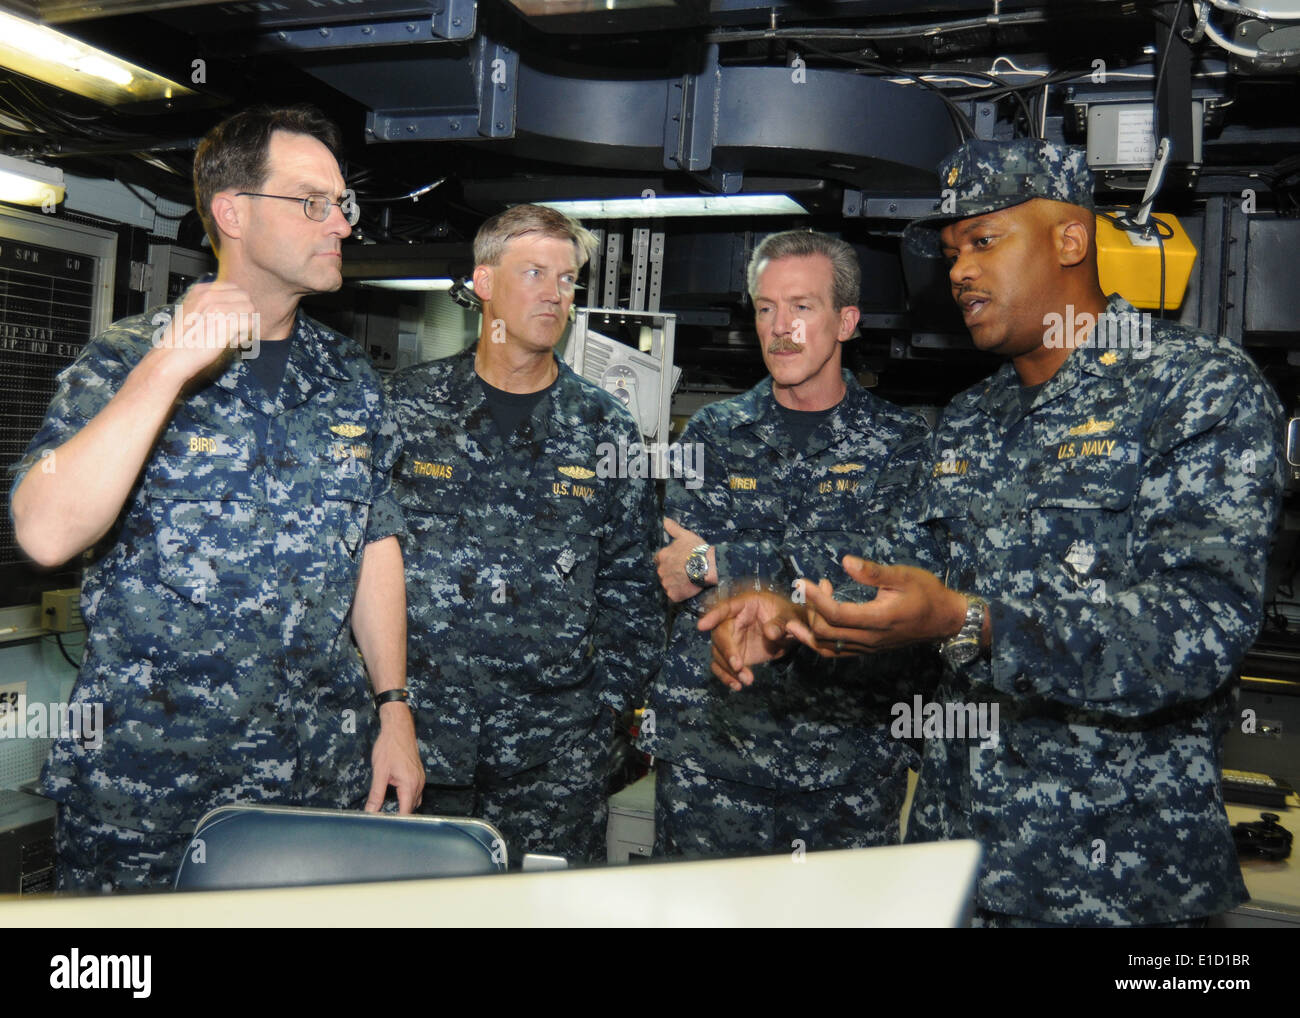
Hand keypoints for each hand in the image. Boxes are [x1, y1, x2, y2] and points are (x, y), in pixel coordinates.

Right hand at [146, 281, 257, 387]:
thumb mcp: (192, 313)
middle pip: (246, 297)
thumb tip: (236, 308)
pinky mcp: (225, 323)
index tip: (232, 318)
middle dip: (245, 313)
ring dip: (247, 325)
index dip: (238, 304)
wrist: (171, 359)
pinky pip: (251, 324)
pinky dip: (246, 335)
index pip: (235, 288)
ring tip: (233, 337)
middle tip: (236, 329)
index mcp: (200, 291)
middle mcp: (209, 296)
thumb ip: (210, 306)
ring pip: (250, 310)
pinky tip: (234, 342)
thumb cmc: (182, 341)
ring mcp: (217, 309)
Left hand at [366, 702, 423, 813]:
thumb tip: (370, 811)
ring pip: (414, 801)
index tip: (386, 828)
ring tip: (390, 814)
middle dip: (400, 817)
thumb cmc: (389, 747)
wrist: (398, 728)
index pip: (406, 811)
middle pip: (412, 808)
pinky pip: (415, 792)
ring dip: (404, 807)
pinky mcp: (418, 774)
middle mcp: (418, 783)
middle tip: (385, 823)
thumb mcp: (379, 772)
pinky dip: (406, 798)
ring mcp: (420, 778)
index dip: (397, 821)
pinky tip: (396, 798)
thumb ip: (376, 794)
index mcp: (410, 784)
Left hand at [655, 517, 714, 601]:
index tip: (677, 561)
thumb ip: (673, 528)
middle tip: (684, 571)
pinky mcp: (673, 595)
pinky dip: (679, 594)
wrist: (707, 566)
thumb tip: (665, 520)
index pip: (659, 559)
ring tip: (687, 581)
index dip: (668, 560)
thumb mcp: (685, 535)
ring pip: (668, 584)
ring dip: (674, 583)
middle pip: (663, 572)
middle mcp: (661, 570)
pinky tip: (688, 589)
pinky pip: (674, 595)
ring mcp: (667, 584)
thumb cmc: (697, 549)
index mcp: (662, 556)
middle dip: (671, 572)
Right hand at [697, 589, 801, 690]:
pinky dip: (727, 676)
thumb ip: (781, 623)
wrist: (791, 633)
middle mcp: (732, 621)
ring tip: (746, 680)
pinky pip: (722, 665)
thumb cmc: (789, 618)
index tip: (701, 626)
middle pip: (720, 635)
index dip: (712, 616)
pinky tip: (737, 685)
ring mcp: (732, 639)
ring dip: (729, 669)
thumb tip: (770, 633)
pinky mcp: (734, 655)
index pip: (725, 608)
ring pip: (719, 653)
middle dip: (726, 652)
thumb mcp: (790, 617)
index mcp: (745, 605)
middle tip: (738, 666)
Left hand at [787, 556, 968, 655]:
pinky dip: (818, 641)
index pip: (836, 614)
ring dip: (809, 629)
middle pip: (826, 632)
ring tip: (801, 608)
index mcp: (878, 619)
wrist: (944, 619)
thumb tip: (845, 561)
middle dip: (810, 609)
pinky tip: (810, 627)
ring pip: (827, 647)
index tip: (801, 582)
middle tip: (811, 587)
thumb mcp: (903, 576)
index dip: (814, 598)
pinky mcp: (867, 650)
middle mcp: (870, 638)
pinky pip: (836, 652)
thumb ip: (873, 572)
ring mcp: (868, 647)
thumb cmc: (926, 592)